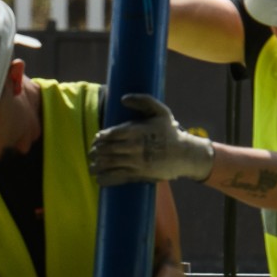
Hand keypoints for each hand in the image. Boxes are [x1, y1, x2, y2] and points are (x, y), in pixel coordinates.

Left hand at [90, 94, 214, 186]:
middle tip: (92, 152)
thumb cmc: (170, 132)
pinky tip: (98, 177)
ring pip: (108, 164)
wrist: (185, 154)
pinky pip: (116, 177)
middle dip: (95, 151)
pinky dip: (104, 178)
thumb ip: (143, 101)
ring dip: (96, 165)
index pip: (110, 134)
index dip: (99, 137)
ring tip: (92, 165)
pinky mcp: (138, 175)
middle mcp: (134, 147)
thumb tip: (123, 98)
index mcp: (137, 131)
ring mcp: (135, 162)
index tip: (97, 139)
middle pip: (106, 149)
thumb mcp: (161, 111)